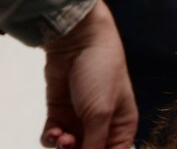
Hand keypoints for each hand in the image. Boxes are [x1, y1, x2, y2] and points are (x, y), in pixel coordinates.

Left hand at [41, 2, 136, 148]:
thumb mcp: (100, 113)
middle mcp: (103, 124)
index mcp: (122, 124)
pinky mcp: (60, 113)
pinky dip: (51, 139)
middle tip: (71, 145)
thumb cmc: (101, 72)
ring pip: (69, 148)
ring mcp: (80, 119)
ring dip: (63, 148)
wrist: (79, 42)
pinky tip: (54, 132)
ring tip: (62, 138)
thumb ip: (95, 144)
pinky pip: (54, 138)